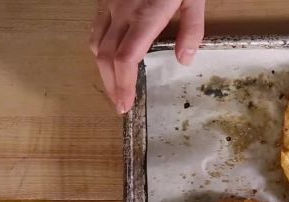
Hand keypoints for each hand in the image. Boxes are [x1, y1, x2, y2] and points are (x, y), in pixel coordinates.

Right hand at [90, 0, 204, 113]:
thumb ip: (192, 29)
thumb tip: (185, 61)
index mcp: (145, 16)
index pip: (126, 59)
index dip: (123, 84)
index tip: (126, 104)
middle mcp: (121, 12)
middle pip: (107, 57)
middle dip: (111, 85)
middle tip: (120, 105)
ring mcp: (109, 3)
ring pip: (97, 43)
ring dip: (103, 69)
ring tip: (114, 87)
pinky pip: (96, 28)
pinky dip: (99, 48)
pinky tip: (109, 59)